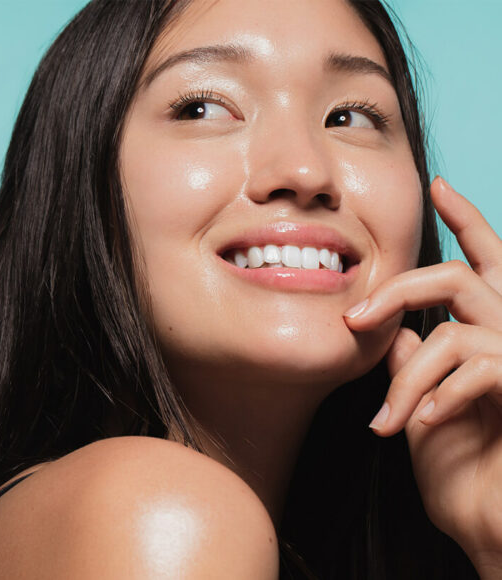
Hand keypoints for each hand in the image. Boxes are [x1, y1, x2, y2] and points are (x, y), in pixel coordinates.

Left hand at [344, 177, 501, 575]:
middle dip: (399, 291)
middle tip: (354, 320)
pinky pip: (475, 367)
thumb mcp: (424, 395)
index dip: (465, 217)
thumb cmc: (461, 458)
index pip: (481, 256)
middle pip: (454, 276)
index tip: (438, 183)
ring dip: (408, 382)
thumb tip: (388, 328)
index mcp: (488, 324)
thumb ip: (412, 354)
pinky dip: (436, 397)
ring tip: (384, 423)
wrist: (492, 519)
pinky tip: (417, 424)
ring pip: (451, 333)